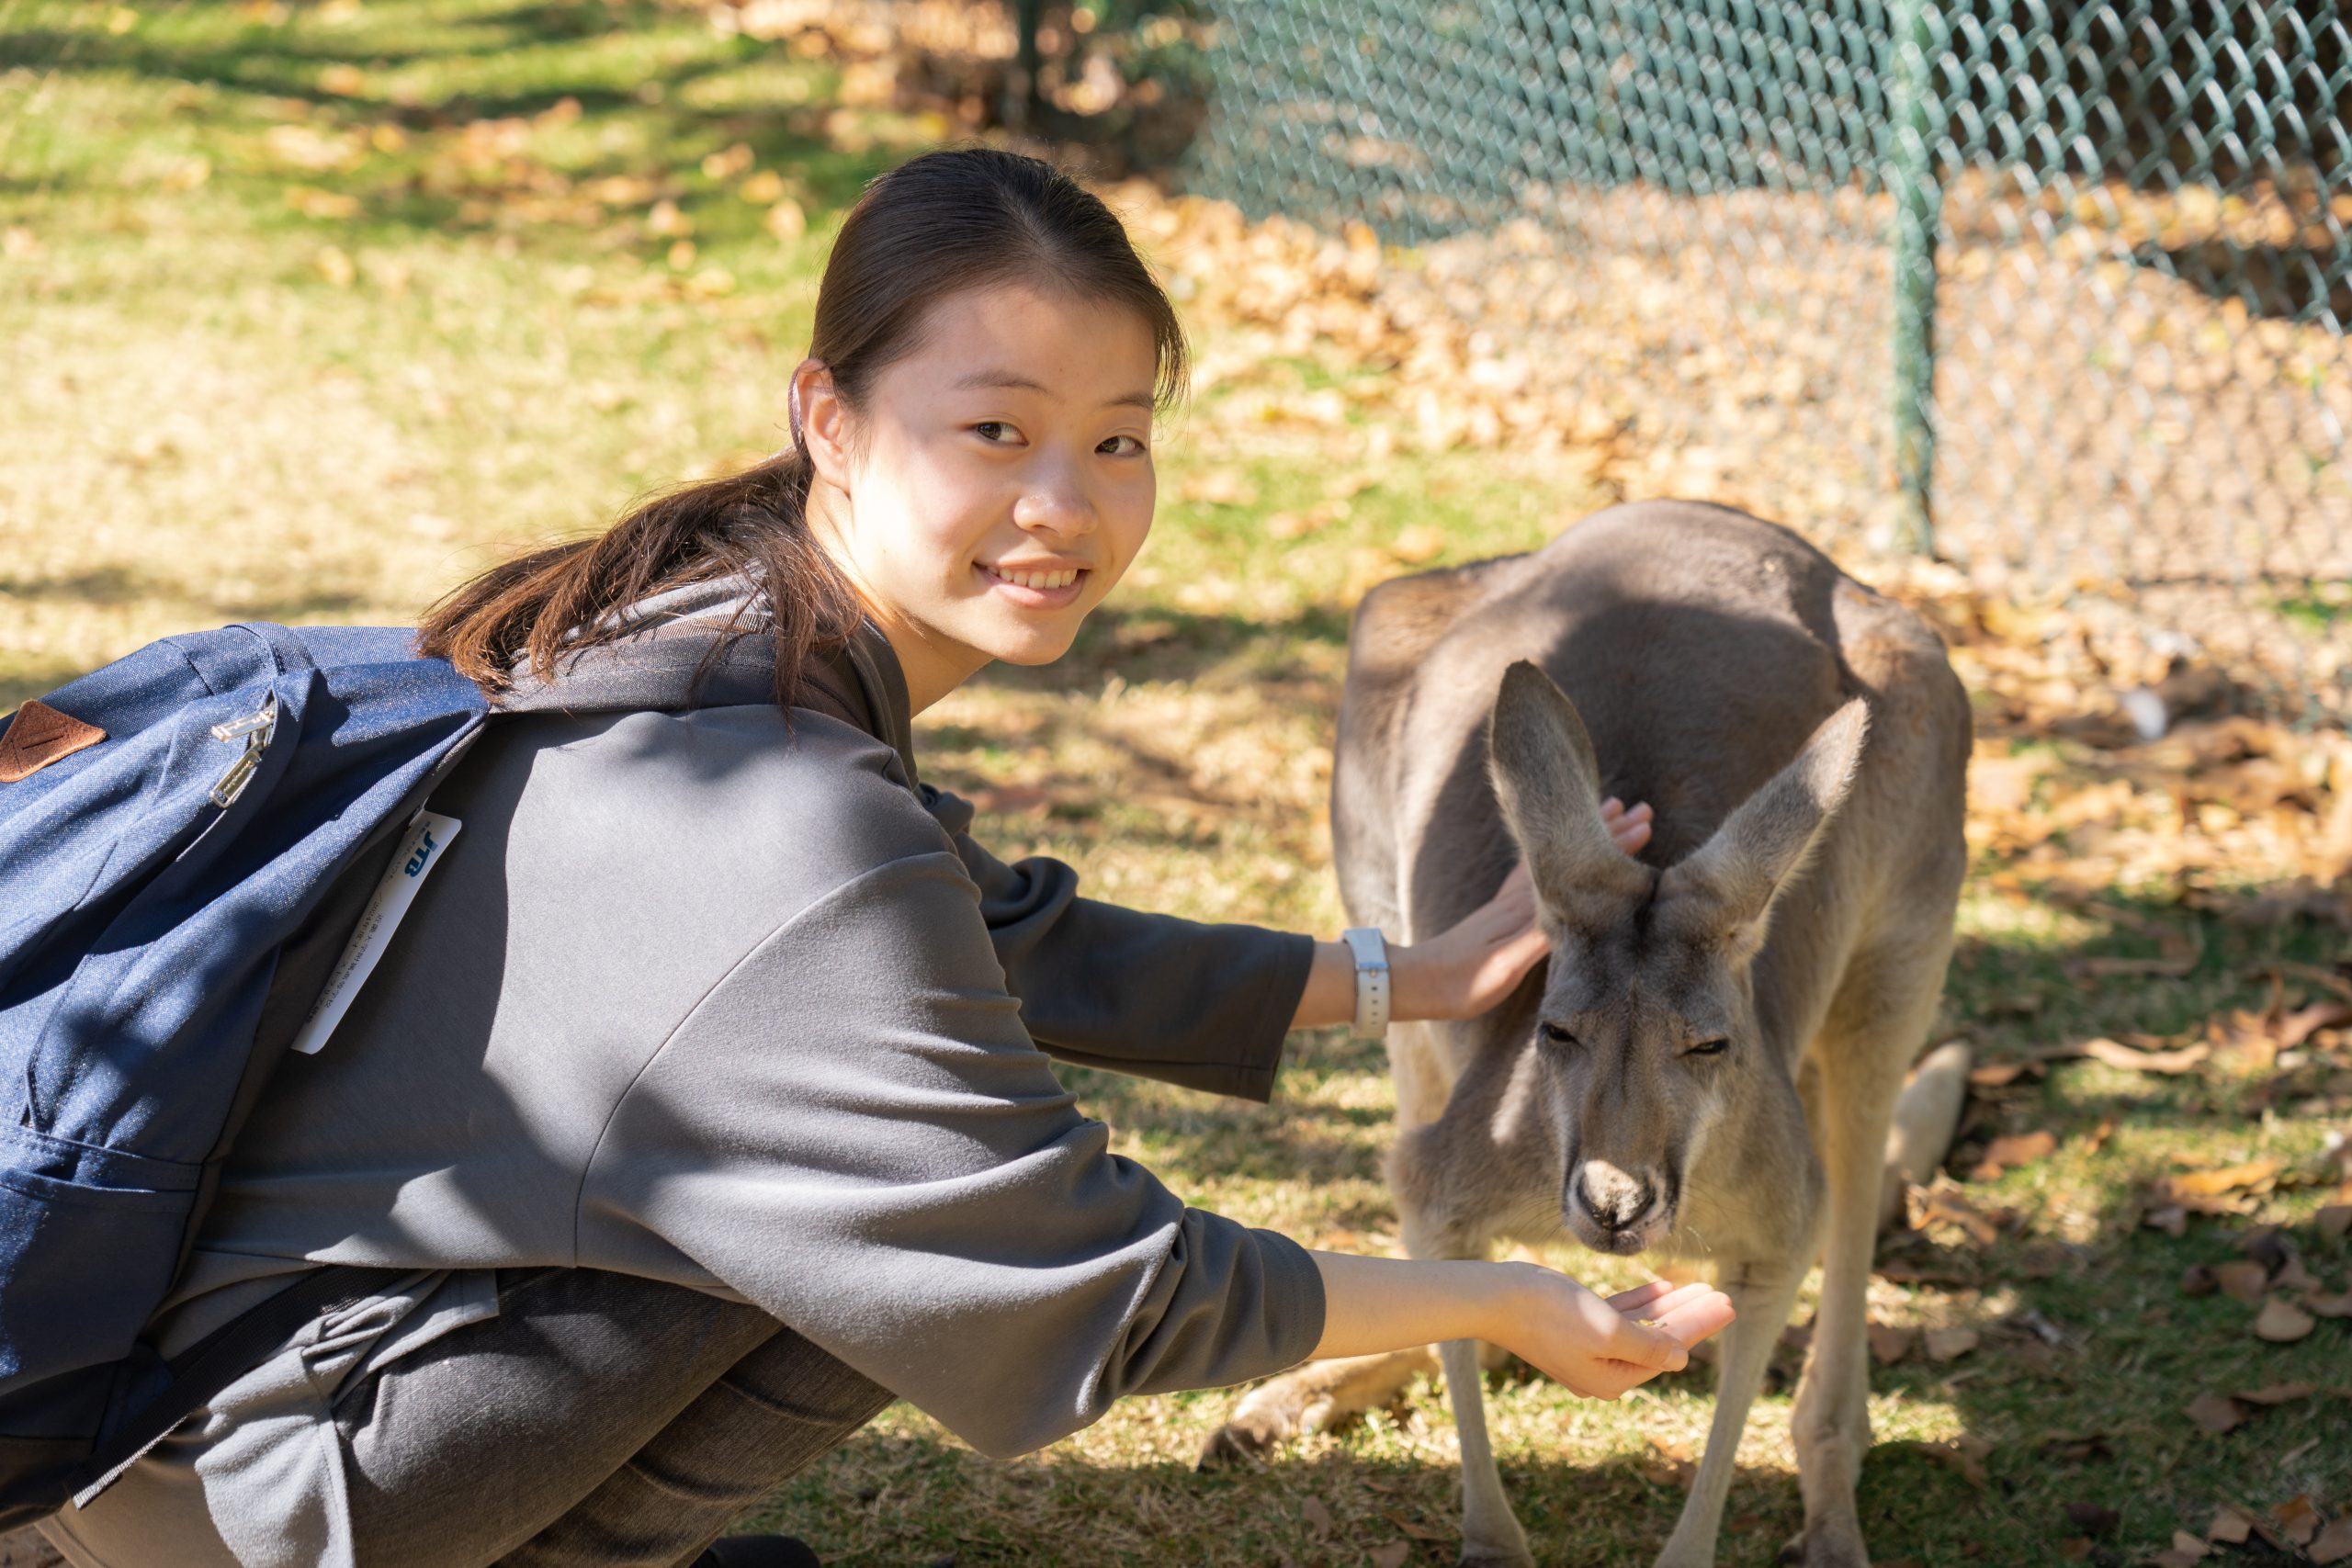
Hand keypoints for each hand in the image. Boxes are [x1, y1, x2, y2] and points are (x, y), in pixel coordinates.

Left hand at [1392, 798, 1652, 1022]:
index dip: (1611, 847)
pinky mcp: (1499, 910)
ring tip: (1610, 812)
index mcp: (1526, 908)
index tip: (1642, 825)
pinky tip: (1555, 849)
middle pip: (1569, 853)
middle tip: (1641, 810)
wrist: (1413, 981)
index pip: (1578, 868)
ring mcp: (1508, 901)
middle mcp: (1519, 897)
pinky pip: (1533, 870)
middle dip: (1607, 832)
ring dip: (1584, 837)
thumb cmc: (1459, 981)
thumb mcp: (1503, 967)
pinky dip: (1551, 853)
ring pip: (1555, 856)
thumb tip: (1577, 915)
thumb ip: (1538, 940)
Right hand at [1489, 1270, 1733, 1401]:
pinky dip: (1641, 1302)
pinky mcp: (1576, 1326)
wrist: (1497, 1298)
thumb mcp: (1607, 1331)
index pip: (1669, 1349)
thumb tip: (1681, 1358)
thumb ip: (1648, 1345)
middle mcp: (1603, 1369)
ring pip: (1642, 1326)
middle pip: (1660, 1339)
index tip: (1727, 1304)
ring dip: (1670, 1307)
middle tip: (1723, 1296)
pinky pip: (1619, 1316)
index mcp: (1612, 1378)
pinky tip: (1662, 1287)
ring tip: (1701, 1288)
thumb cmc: (1550, 1312)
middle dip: (1692, 1317)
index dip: (1700, 1324)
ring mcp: (1589, 1348)